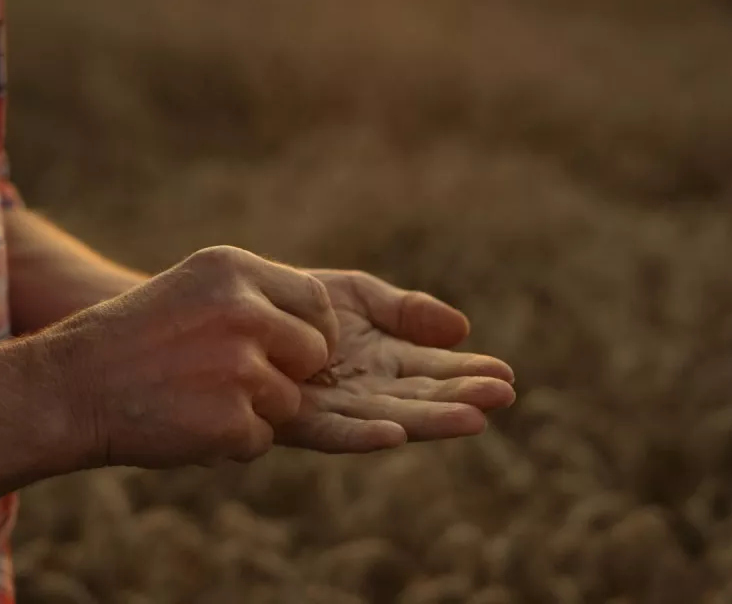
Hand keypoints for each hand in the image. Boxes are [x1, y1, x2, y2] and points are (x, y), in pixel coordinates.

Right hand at [37, 246, 337, 469]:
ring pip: (289, 401)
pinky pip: (261, 439)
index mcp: (233, 270)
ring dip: (255, 411)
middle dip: (289, 374)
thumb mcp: (192, 289)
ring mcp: (240, 367)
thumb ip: (253, 298)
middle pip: (314, 352)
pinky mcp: (232, 419)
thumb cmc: (132, 340)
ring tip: (199, 400)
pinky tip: (188, 425)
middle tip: (239, 383)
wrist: (70, 388)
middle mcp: (243, 311)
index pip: (315, 302)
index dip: (312, 332)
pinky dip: (232, 443)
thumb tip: (318, 326)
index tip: (294, 352)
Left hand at [275, 270, 515, 452]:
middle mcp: (365, 390)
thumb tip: (463, 329)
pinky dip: (365, 435)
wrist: (227, 311)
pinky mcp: (297, 419)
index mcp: (384, 360)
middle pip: (422, 397)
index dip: (470, 372)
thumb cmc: (291, 302)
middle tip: (503, 396)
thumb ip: (406, 311)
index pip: (436, 369)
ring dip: (431, 420)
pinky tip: (395, 435)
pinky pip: (334, 431)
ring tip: (473, 419)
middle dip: (462, 396)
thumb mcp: (356, 296)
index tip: (505, 374)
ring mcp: (334, 407)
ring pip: (390, 417)